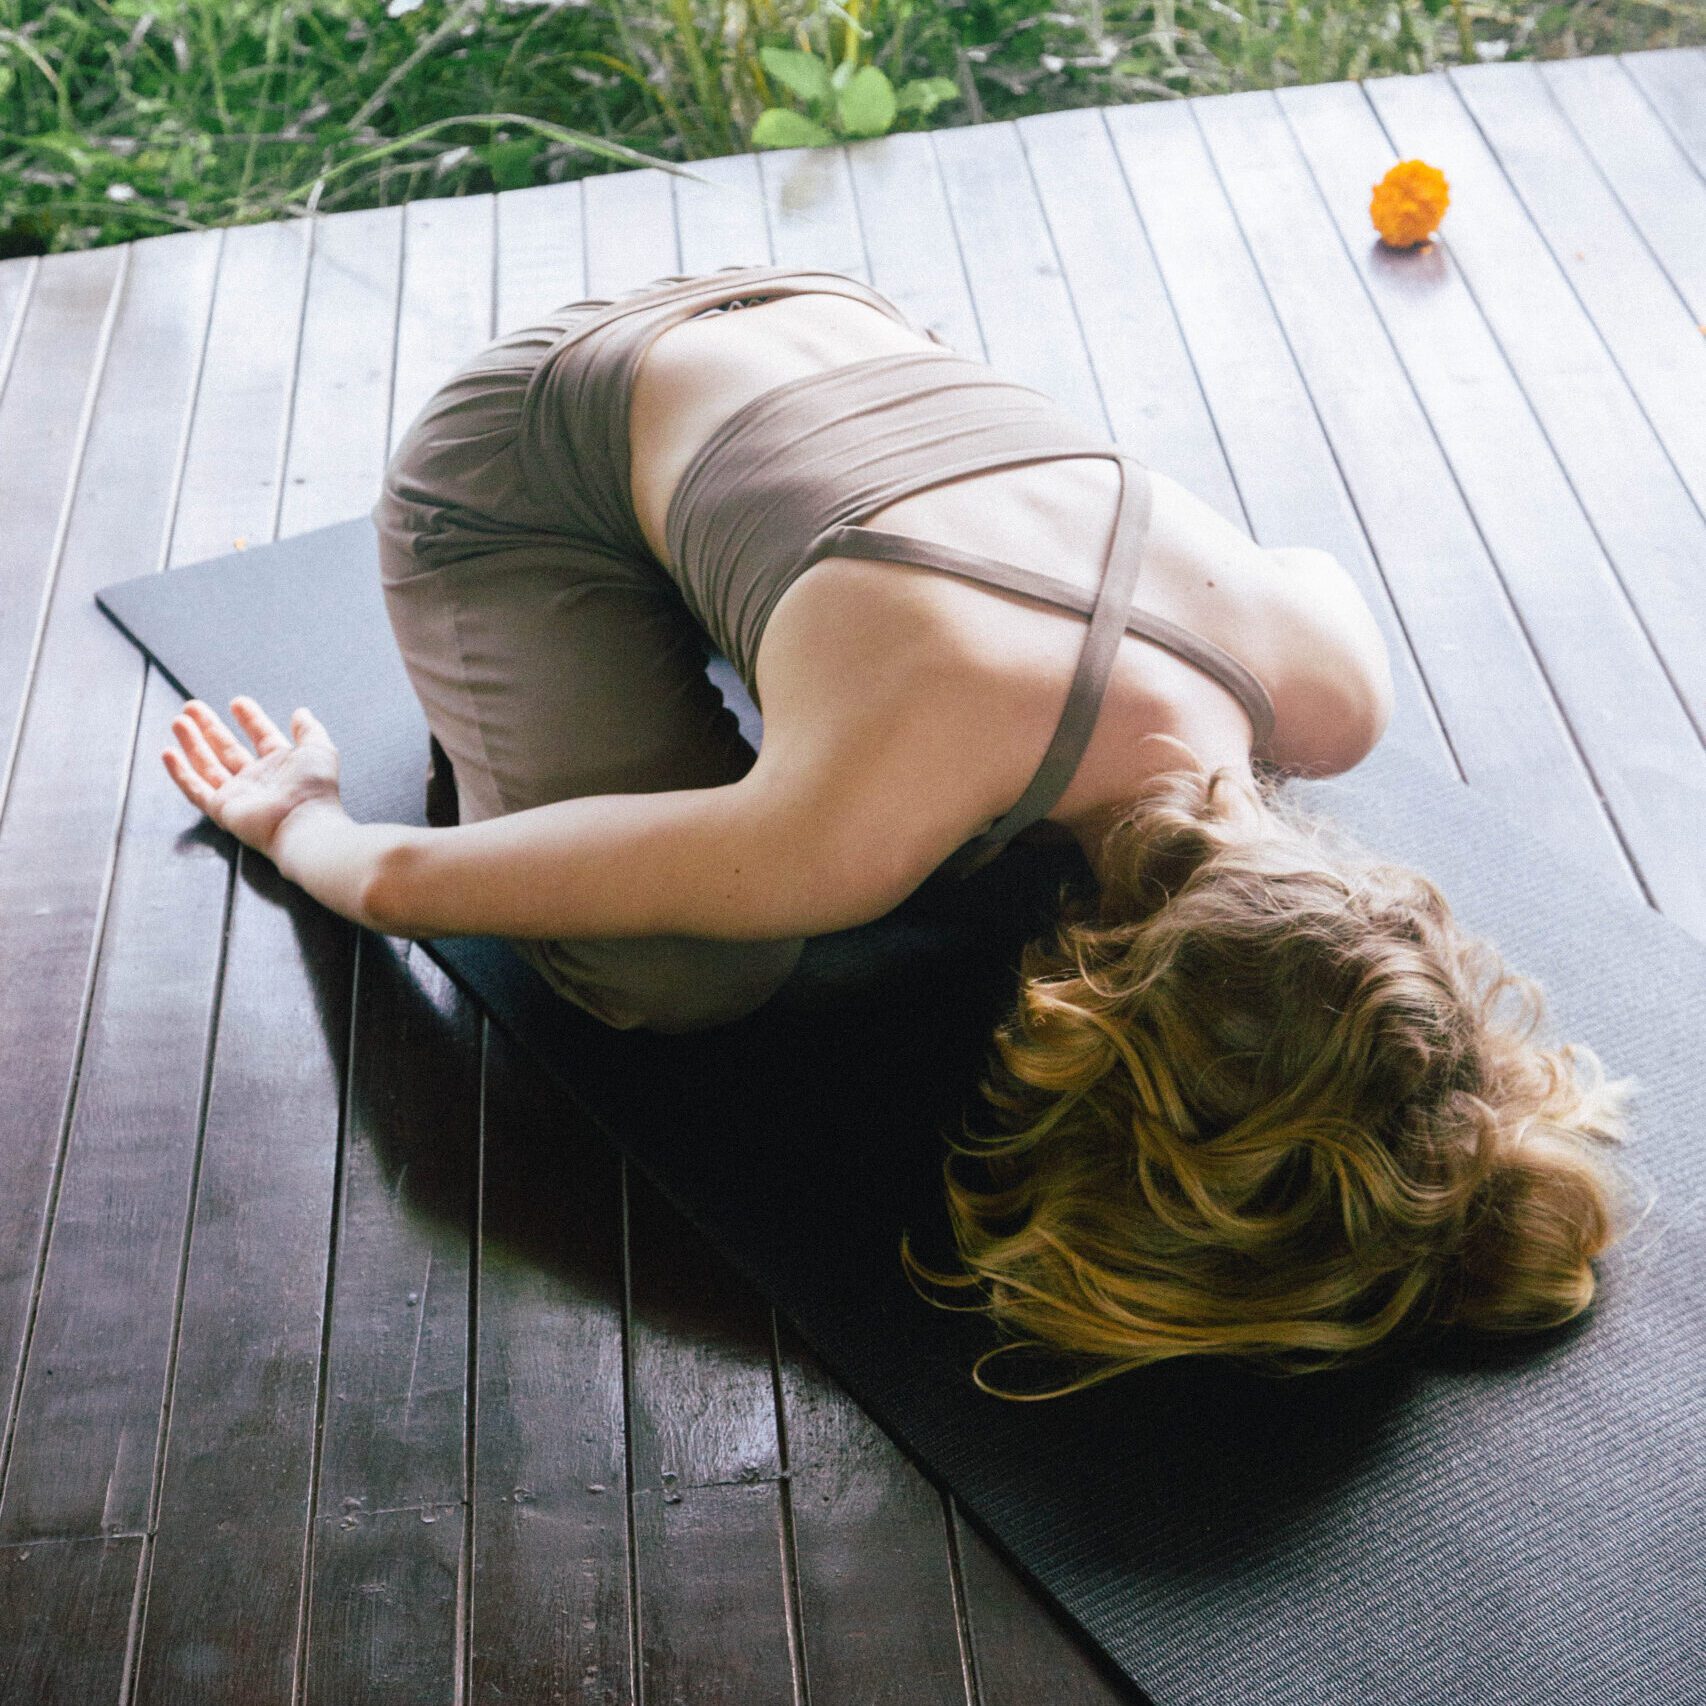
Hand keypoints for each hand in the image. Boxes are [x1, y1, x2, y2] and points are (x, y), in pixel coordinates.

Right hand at [161, 696, 342, 864]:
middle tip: (192, 706)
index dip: (250, 719)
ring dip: (192, 743)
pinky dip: (180, 773)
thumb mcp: (318, 749)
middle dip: (209, 727)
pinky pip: (195, 790)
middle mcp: (258, 779)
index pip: (261, 737)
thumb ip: (309, 730)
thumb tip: (301, 712)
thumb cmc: (314, 789)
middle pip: (227, 748)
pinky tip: (168, 753)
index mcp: (282, 765)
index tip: (237, 702)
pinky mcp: (222, 809)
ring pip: (208, 765)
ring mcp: (238, 795)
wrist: (303, 823)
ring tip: (178, 721)